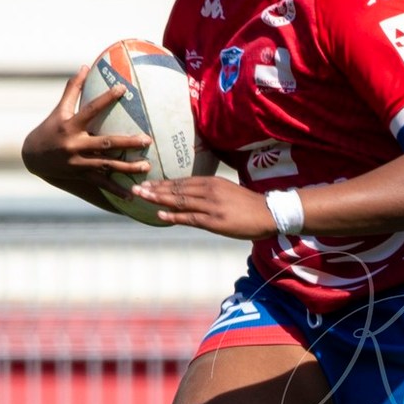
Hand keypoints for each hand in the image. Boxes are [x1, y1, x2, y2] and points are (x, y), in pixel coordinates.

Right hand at [21, 64, 150, 194]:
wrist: (32, 158)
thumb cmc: (50, 129)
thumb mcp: (59, 110)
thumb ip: (72, 89)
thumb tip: (84, 66)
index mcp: (70, 126)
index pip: (90, 109)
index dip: (106, 98)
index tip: (123, 89)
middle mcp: (75, 145)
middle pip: (105, 143)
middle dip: (126, 142)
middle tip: (147, 140)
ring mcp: (78, 162)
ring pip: (106, 165)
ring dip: (127, 168)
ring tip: (147, 166)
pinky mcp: (81, 175)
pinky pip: (101, 183)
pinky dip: (116, 190)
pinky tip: (132, 195)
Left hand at [132, 174, 275, 239]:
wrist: (269, 213)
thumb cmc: (248, 205)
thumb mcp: (227, 192)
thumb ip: (209, 193)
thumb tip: (190, 196)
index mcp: (211, 182)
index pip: (181, 182)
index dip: (162, 183)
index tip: (146, 183)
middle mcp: (209, 191)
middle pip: (176, 189)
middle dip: (154, 189)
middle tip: (135, 188)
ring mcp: (211, 206)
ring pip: (179, 201)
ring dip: (158, 199)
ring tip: (141, 197)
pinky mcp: (214, 221)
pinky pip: (190, 217)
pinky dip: (173, 216)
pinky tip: (159, 214)